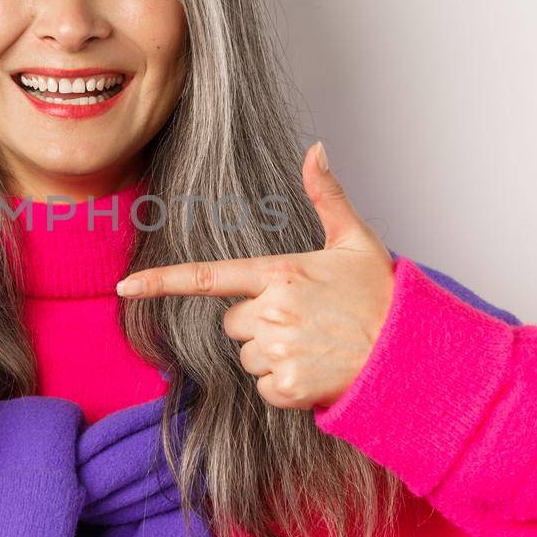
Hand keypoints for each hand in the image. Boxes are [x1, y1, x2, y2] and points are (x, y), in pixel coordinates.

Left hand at [115, 141, 394, 409]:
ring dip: (272, 355)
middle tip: (304, 321)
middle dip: (259, 324)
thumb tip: (315, 149)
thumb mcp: (355, 240)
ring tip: (315, 345)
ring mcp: (278, 349)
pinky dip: (284, 386)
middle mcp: (273, 311)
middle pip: (233, 324)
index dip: (161, 283)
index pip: (207, 277)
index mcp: (280, 273)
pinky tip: (316, 370)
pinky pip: (263, 388)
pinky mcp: (288, 386)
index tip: (125, 288)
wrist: (411, 353)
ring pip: (247, 356)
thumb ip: (327, 195)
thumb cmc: (381, 295)